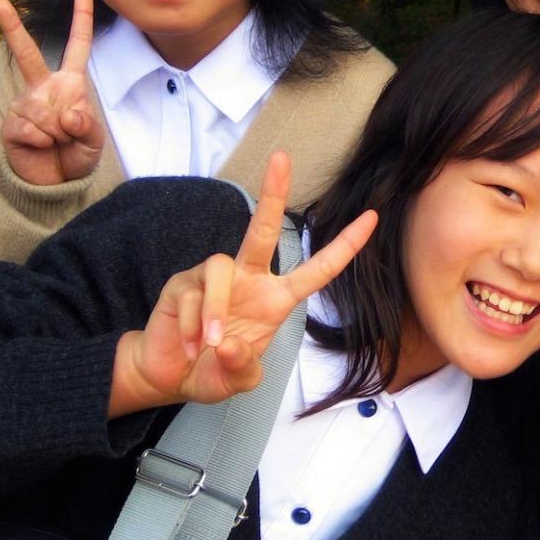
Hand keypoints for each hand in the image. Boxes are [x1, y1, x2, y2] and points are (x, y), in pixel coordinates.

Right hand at [0, 0, 102, 184]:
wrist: (54, 182)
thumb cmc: (75, 155)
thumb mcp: (93, 141)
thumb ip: (88, 126)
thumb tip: (67, 115)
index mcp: (69, 83)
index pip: (78, 45)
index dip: (81, 17)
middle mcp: (43, 87)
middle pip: (27, 54)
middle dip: (12, 28)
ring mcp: (25, 104)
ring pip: (43, 112)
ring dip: (58, 133)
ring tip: (57, 142)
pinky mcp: (12, 124)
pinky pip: (32, 129)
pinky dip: (43, 143)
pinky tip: (41, 147)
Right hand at [112, 152, 377, 412]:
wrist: (167, 376)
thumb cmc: (212, 370)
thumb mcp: (238, 381)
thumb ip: (242, 370)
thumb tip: (231, 345)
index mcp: (274, 299)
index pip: (317, 269)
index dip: (344, 246)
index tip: (372, 217)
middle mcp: (248, 279)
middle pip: (262, 230)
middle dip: (273, 193)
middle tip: (282, 158)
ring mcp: (214, 278)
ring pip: (219, 269)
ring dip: (215, 311)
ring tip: (209, 346)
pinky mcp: (183, 283)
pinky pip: (192, 296)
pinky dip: (191, 327)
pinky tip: (189, 346)